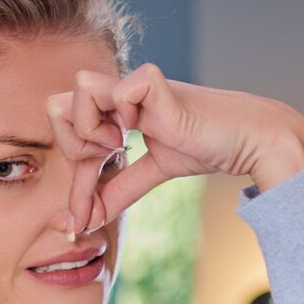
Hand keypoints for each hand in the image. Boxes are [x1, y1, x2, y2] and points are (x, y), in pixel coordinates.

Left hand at [46, 64, 303, 233]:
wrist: (246, 140)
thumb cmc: (205, 146)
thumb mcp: (152, 172)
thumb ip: (120, 190)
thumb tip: (88, 220)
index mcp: (115, 110)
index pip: (70, 139)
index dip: (73, 185)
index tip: (83, 219)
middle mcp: (119, 93)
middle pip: (56, 104)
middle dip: (72, 145)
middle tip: (106, 162)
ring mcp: (136, 85)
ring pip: (80, 87)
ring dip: (93, 127)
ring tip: (123, 142)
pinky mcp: (156, 83)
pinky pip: (119, 89)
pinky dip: (124, 114)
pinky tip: (142, 129)